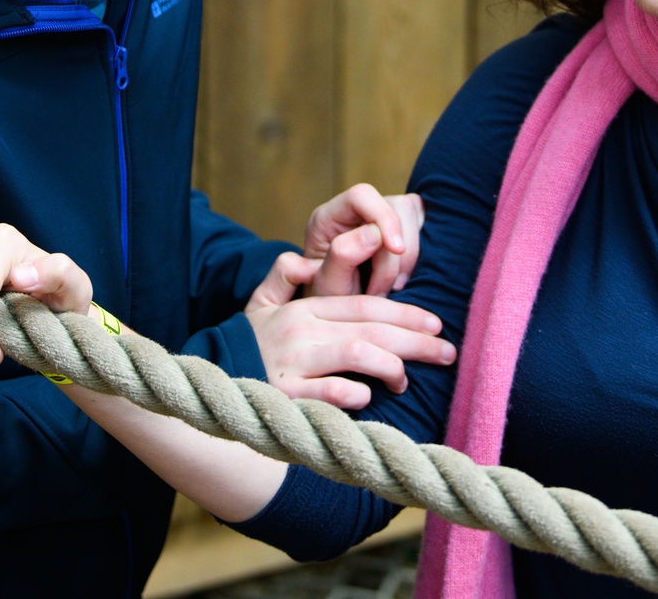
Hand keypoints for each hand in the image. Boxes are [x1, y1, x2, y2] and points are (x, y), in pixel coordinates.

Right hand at [242, 250, 454, 408]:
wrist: (209, 383)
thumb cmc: (243, 346)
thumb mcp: (258, 305)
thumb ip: (280, 277)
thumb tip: (302, 260)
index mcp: (305, 309)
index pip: (366, 306)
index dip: (405, 313)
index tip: (436, 324)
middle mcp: (303, 331)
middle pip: (372, 329)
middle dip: (416, 340)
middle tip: (448, 353)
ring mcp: (293, 362)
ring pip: (356, 353)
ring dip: (390, 366)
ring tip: (406, 382)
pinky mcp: (284, 395)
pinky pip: (325, 391)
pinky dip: (350, 392)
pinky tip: (367, 397)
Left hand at [302, 183, 425, 295]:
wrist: (341, 320)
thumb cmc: (329, 303)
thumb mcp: (327, 286)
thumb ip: (342, 256)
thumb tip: (374, 232)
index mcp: (329, 218)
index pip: (362, 195)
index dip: (384, 217)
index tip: (396, 249)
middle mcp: (356, 212)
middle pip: (394, 206)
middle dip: (395, 254)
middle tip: (382, 290)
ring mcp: (381, 219)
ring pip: (414, 217)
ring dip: (408, 259)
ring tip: (390, 290)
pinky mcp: (403, 231)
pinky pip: (424, 230)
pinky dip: (419, 258)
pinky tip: (401, 281)